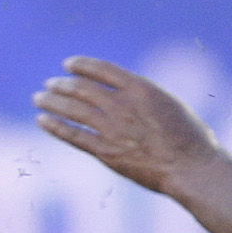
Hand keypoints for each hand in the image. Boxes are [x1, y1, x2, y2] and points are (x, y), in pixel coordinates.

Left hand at [34, 56, 223, 193]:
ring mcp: (113, 128)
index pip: (102, 69)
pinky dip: (56, 126)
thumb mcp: (169, 103)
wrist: (191, 168)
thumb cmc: (189, 137)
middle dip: (62, 85)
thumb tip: (122, 92)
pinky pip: (74, 135)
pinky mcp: (106, 152)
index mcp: (140, 88)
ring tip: (39, 98)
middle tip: (49, 84)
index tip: (68, 65)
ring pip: (73, 110)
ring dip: (53, 102)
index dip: (81, 65)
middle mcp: (123, 104)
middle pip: (82, 88)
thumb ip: (142, 96)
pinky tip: (43, 120)